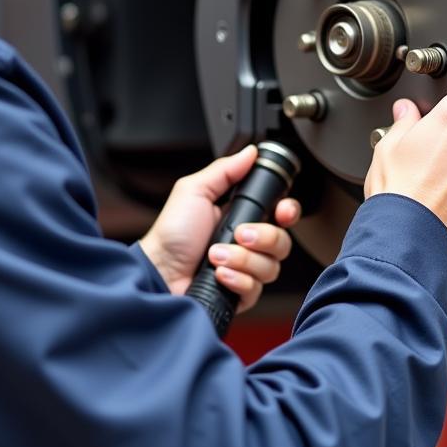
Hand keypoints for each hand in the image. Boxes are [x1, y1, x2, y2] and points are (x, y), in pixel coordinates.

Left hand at [139, 146, 301, 312]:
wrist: (158, 271)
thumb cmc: (172, 234)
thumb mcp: (195, 191)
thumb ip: (224, 171)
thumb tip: (250, 152)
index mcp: (242, 216)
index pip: (281, 213)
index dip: (288, 212)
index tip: (282, 212)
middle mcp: (248, 244)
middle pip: (283, 241)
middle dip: (263, 237)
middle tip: (240, 234)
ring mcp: (246, 270)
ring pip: (271, 266)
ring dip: (243, 259)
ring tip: (215, 255)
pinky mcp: (240, 294)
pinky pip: (256, 288)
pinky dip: (237, 279)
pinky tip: (219, 274)